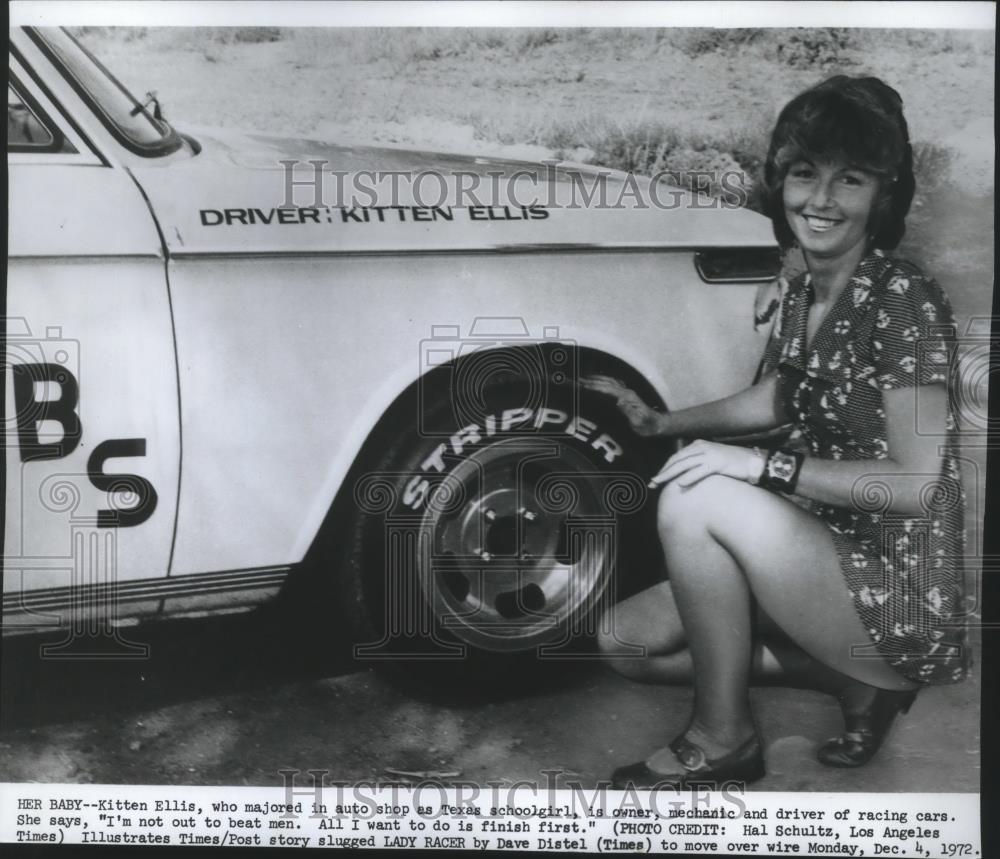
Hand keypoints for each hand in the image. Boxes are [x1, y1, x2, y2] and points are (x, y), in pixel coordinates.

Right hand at [580, 375, 665, 436]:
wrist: (659, 425)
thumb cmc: (648, 427)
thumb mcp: (639, 422)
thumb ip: (629, 411)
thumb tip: (618, 400)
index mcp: (627, 398)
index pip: (606, 390)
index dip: (593, 387)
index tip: (581, 385)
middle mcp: (626, 392)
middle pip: (606, 383)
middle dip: (591, 381)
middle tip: (576, 380)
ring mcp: (627, 393)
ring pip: (609, 382)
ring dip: (596, 379)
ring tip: (583, 378)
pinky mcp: (627, 395)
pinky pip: (613, 384)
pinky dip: (603, 380)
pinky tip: (598, 380)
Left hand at [648, 440, 764, 488]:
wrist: (754, 461)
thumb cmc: (733, 463)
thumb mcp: (712, 459)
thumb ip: (697, 463)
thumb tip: (682, 474)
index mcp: (699, 445)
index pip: (677, 457)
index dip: (664, 467)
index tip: (655, 478)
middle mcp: (702, 447)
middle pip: (677, 460)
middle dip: (663, 472)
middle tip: (652, 483)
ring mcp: (710, 455)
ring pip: (684, 465)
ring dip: (669, 474)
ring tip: (659, 483)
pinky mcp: (718, 463)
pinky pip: (700, 471)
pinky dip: (689, 477)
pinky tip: (680, 483)